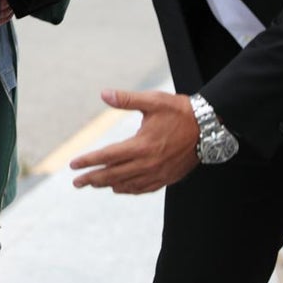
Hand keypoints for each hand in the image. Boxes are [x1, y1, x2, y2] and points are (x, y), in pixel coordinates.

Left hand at [69, 89, 199, 194]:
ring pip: (127, 184)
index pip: (107, 156)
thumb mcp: (152, 101)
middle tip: (76, 182)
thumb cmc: (179, 111)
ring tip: (93, 184)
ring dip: (107, 185)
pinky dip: (128, 189)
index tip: (73, 165)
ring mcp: (158, 173)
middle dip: (92, 179)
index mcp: (142, 145)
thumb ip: (126, 99)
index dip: (89, 161)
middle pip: (113, 175)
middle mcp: (148, 163)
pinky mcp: (167, 178)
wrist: (209, 128)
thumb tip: (103, 93)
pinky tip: (118, 188)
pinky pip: (143, 189)